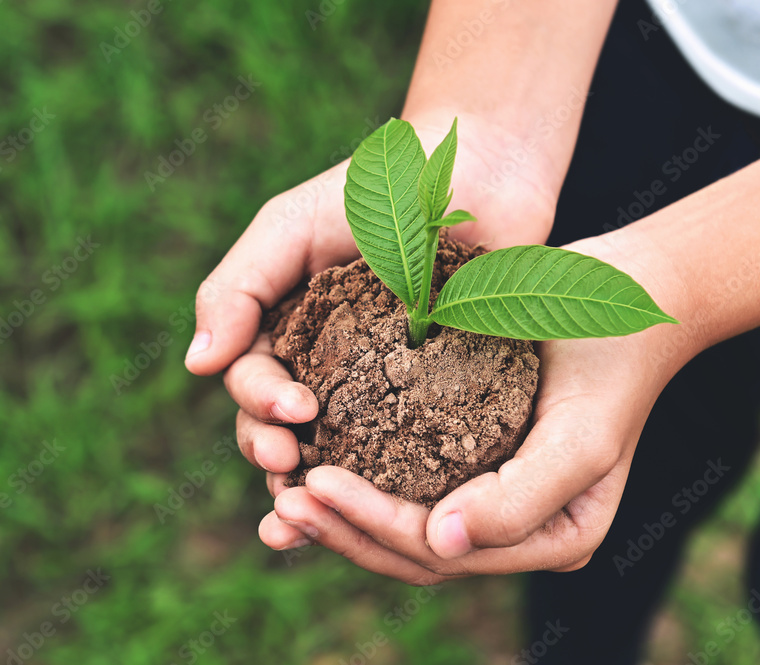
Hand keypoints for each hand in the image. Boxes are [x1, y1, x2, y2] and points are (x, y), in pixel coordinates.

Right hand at [188, 113, 563, 534]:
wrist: (476, 177)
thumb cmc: (375, 194)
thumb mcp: (290, 227)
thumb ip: (235, 288)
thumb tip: (197, 366)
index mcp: (282, 330)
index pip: (251, 381)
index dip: (258, 406)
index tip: (294, 410)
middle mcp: (321, 366)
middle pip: (279, 431)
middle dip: (276, 456)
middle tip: (293, 467)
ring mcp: (376, 389)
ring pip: (332, 455)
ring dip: (316, 489)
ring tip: (317, 512)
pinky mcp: (431, 403)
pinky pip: (402, 453)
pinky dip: (385, 486)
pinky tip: (386, 512)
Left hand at [257, 235, 687, 581]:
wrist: (621, 304)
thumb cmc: (606, 362)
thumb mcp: (581, 435)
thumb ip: (521, 501)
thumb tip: (443, 545)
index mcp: (548, 538)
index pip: (438, 550)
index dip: (371, 525)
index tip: (312, 484)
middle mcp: (511, 529)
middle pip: (409, 552)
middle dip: (341, 530)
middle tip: (281, 500)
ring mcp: (485, 496)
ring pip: (396, 525)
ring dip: (337, 515)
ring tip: (280, 488)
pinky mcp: (463, 459)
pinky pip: (399, 480)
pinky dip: (353, 477)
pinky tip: (304, 460)